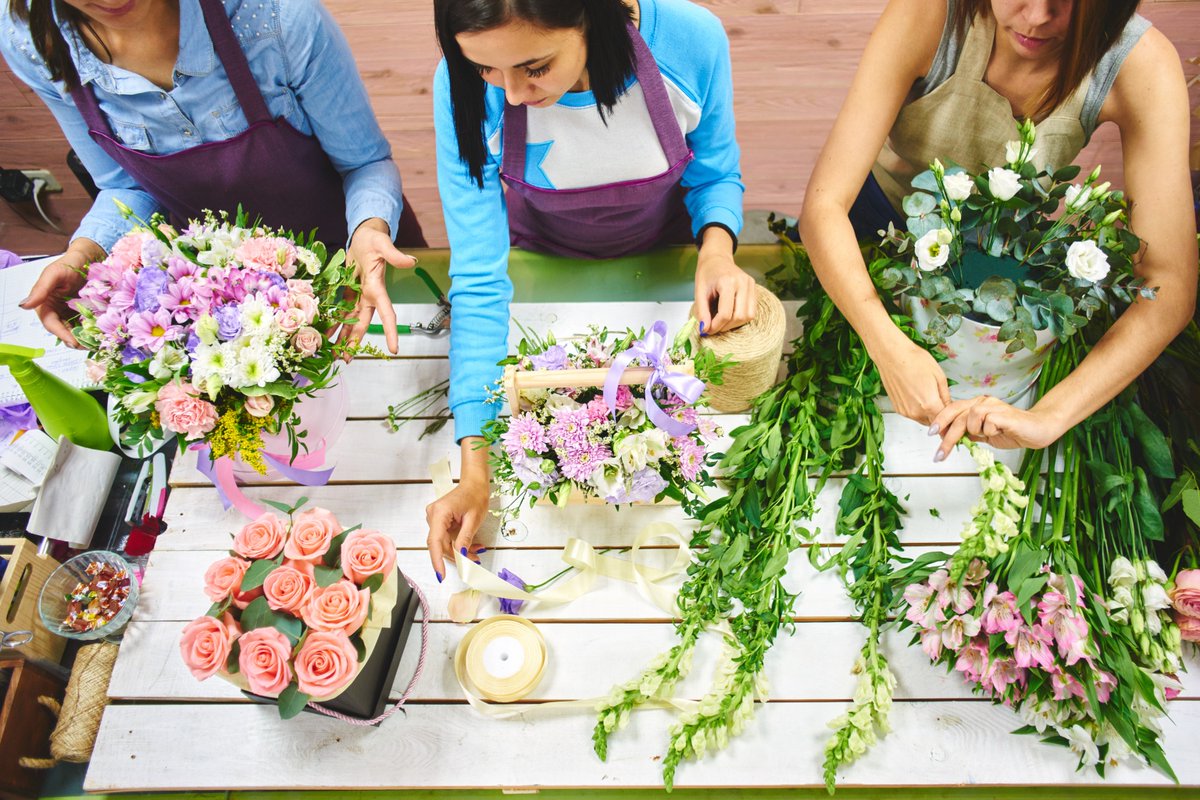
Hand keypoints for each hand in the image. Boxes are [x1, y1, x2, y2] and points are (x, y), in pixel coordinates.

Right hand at [18, 239, 104, 346]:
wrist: (86, 259)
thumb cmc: (67, 264)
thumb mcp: (53, 274)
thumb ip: (40, 290)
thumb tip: (24, 306)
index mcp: (45, 305)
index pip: (51, 324)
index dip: (61, 334)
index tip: (73, 342)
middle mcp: (57, 312)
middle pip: (64, 331)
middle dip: (74, 340)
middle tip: (88, 346)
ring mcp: (70, 313)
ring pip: (75, 330)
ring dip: (84, 338)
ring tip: (96, 344)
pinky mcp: (83, 313)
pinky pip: (86, 325)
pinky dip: (92, 331)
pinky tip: (101, 335)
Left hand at [338, 218, 416, 356]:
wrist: (364, 235)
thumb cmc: (375, 238)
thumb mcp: (383, 244)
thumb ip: (394, 255)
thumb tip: (411, 261)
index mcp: (378, 289)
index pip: (387, 314)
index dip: (390, 331)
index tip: (394, 349)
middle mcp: (369, 296)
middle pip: (363, 324)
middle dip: (355, 342)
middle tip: (347, 359)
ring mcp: (358, 296)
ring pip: (351, 322)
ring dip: (344, 337)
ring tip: (335, 354)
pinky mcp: (348, 291)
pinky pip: (341, 310)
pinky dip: (334, 321)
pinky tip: (326, 333)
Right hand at [425, 476, 489, 582]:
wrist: (474, 484)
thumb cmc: (475, 495)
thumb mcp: (474, 519)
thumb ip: (465, 539)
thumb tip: (461, 556)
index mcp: (440, 512)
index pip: (434, 541)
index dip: (437, 560)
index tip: (441, 575)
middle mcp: (433, 515)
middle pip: (439, 544)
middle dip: (455, 556)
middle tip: (472, 562)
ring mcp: (435, 518)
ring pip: (443, 543)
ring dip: (458, 551)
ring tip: (476, 553)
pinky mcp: (439, 521)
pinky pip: (446, 537)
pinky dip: (457, 544)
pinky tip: (470, 547)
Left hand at [694, 227, 755, 334]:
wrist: (717, 259)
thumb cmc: (707, 274)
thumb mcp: (699, 292)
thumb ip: (702, 312)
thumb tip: (704, 330)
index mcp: (727, 282)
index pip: (725, 313)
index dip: (716, 326)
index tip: (707, 330)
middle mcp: (743, 283)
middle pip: (739, 316)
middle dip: (725, 327)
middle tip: (713, 328)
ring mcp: (751, 285)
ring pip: (748, 316)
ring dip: (734, 324)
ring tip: (721, 322)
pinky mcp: (755, 289)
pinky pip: (752, 311)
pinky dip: (741, 318)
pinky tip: (730, 315)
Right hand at [873, 338, 950, 425]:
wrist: (892, 355)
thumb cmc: (915, 361)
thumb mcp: (939, 377)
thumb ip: (945, 397)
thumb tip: (948, 407)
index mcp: (929, 405)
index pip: (945, 421)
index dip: (951, 418)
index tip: (954, 413)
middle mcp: (916, 412)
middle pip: (934, 423)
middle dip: (940, 417)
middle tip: (942, 403)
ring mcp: (905, 411)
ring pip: (922, 419)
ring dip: (928, 413)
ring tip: (929, 396)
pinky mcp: (897, 408)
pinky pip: (912, 414)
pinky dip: (917, 409)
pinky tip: (917, 394)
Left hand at [930, 395, 1065, 461]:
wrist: (1038, 430)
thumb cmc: (1012, 431)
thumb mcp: (985, 435)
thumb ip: (970, 433)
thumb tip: (951, 438)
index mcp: (977, 405)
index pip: (952, 409)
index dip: (940, 420)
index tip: (930, 434)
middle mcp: (984, 402)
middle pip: (957, 415)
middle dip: (947, 437)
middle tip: (940, 454)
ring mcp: (994, 406)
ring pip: (970, 417)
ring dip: (975, 431)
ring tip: (988, 435)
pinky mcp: (1004, 414)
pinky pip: (987, 423)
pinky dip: (989, 431)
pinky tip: (999, 432)